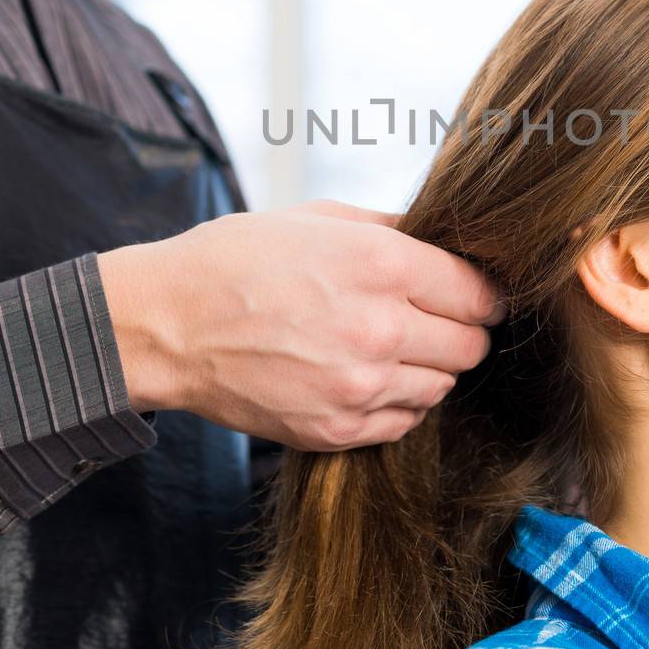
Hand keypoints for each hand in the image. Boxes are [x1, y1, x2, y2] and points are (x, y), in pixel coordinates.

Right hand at [97, 199, 505, 450]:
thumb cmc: (238, 259)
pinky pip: (404, 421)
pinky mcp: (337, 430)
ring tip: (388, 347)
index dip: (480, 292)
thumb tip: (445, 238)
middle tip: (432, 320)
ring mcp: (359, 387)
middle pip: (471, 346)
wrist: (167, 325)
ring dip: (428, 368)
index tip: (471, 294)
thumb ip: (393, 229)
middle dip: (460, 331)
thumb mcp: (319, 218)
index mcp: (382, 265)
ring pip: (442, 386)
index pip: (478, 293)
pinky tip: (363, 376)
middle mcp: (380, 330)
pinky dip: (396, 402)